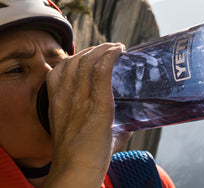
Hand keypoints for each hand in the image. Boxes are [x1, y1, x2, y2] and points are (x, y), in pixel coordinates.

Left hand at [44, 43, 123, 186]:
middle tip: (112, 47)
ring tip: (96, 50)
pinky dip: (65, 63)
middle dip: (101, 48)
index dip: (111, 53)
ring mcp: (64, 101)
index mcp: (100, 108)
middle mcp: (80, 101)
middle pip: (86, 62)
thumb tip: (133, 116)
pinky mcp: (54, 104)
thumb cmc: (97, 157)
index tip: (120, 49)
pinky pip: (55, 75)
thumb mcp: (120, 138)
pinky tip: (73, 62)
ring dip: (85, 52)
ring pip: (71, 65)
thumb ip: (127, 124)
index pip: (102, 69)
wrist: (72, 172)